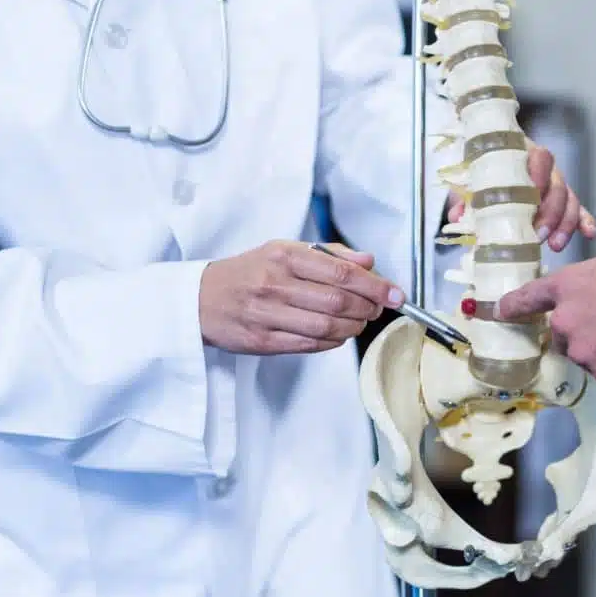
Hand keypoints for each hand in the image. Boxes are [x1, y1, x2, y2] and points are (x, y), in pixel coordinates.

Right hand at [199, 240, 404, 354]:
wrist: (199, 299)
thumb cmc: (249, 272)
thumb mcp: (285, 251)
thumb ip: (330, 254)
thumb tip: (369, 261)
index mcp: (284, 255)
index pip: (343, 272)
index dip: (376, 286)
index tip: (396, 294)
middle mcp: (275, 282)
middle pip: (339, 301)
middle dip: (368, 309)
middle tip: (376, 309)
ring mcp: (267, 313)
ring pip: (327, 327)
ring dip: (353, 328)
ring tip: (358, 322)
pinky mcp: (262, 340)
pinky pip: (310, 345)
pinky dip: (333, 342)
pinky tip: (337, 335)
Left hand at [446, 139, 595, 251]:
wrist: (493, 163)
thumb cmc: (484, 172)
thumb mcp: (473, 182)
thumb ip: (465, 197)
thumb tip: (457, 216)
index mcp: (525, 155)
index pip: (540, 158)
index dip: (540, 176)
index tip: (533, 195)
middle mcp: (547, 169)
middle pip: (558, 185)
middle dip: (551, 212)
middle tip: (538, 235)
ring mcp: (558, 185)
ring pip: (570, 201)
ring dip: (565, 224)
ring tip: (555, 245)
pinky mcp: (565, 202)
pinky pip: (580, 210)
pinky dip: (585, 221)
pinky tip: (590, 234)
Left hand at [495, 249, 595, 390]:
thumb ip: (591, 289)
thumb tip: (595, 306)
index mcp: (566, 287)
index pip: (527, 299)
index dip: (511, 308)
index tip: (497, 313)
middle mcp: (566, 322)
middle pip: (565, 338)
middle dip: (585, 335)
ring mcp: (584, 353)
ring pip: (590, 359)